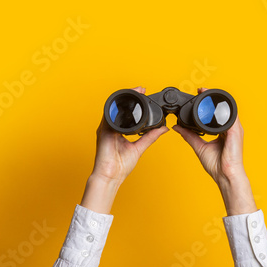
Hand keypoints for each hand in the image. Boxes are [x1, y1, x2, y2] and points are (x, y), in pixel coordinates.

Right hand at [81, 86, 168, 212]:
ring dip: (124, 98)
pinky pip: (108, 115)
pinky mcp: (102, 131)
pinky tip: (123, 101)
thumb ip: (150, 137)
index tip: (145, 95)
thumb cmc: (120, 166)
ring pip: (114, 108)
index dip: (135, 104)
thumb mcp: (139, 148)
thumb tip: (163, 129)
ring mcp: (106, 128)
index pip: (127, 113)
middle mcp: (112, 128)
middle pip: (120, 108)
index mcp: (119, 131)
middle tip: (141, 89)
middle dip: (130, 96)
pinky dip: (115, 107)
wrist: (110, 176)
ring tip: (135, 91)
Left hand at [173, 88, 256, 215]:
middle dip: (211, 98)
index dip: (207, 105)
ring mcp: (235, 130)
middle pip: (221, 110)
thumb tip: (177, 127)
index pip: (215, 115)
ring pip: (226, 109)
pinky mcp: (236, 132)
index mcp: (223, 132)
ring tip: (205, 91)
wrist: (225, 175)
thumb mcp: (199, 147)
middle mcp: (230, 129)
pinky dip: (223, 108)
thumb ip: (189, 135)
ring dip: (216, 99)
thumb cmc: (217, 166)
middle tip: (200, 90)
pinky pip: (231, 116)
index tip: (198, 96)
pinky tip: (215, 102)